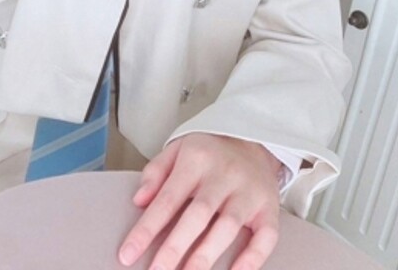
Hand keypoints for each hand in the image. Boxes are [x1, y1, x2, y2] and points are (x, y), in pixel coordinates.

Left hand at [119, 134, 280, 269]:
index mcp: (197, 159)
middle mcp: (224, 175)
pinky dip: (250, 260)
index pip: (168, 198)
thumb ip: (155, 172)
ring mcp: (249, 192)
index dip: (147, 229)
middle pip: (198, 214)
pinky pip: (265, 237)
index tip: (128, 254)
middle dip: (174, 248)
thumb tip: (139, 201)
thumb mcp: (178, 149)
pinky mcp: (269, 208)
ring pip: (227, 227)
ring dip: (205, 256)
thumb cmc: (209, 152)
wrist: (254, 139)